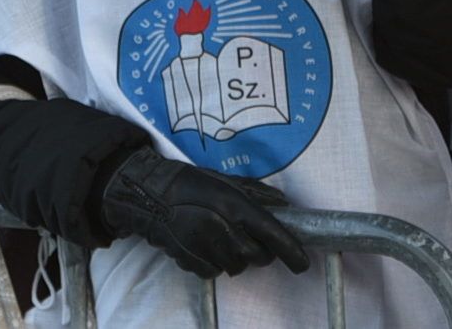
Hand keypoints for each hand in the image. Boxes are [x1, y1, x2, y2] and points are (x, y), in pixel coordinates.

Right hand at [96, 150, 310, 278]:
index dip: (290, 251)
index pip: (271, 232)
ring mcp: (204, 246)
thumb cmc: (190, 184)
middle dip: (260, 251)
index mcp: (232, 204)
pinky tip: (207, 246)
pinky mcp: (190, 260)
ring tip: (224, 239)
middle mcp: (220, 227)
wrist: (150, 195)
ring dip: (237, 257)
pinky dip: (216, 263)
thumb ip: (255, 193)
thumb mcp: (225, 180)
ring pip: (236, 266)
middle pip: (257, 256)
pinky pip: (214, 271)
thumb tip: (284, 203)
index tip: (302, 264)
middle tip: (251, 239)